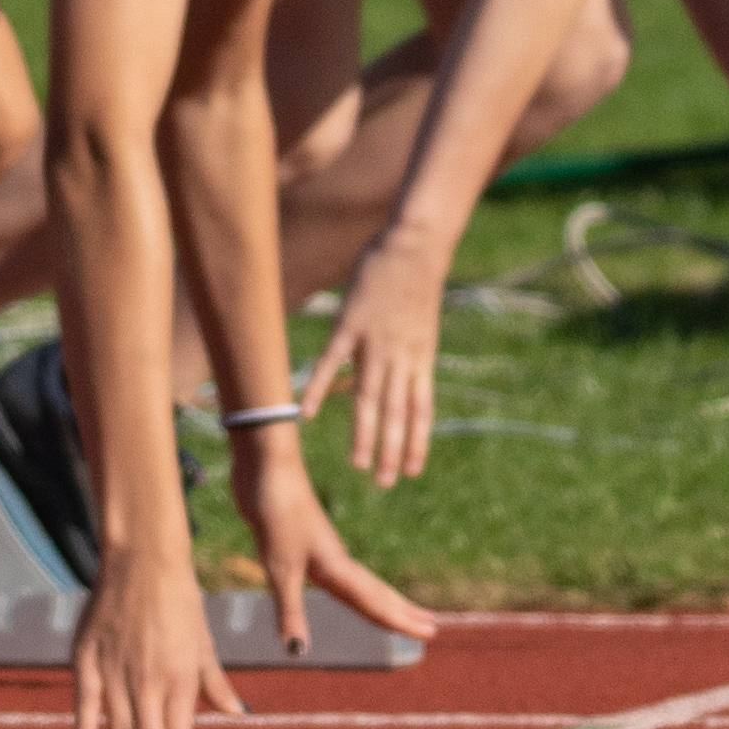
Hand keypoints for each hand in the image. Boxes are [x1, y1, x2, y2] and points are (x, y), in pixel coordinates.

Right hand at [68, 544, 238, 728]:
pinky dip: (85, 727)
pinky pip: (85, 700)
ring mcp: (115, 670)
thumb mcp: (203, 644)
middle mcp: (148, 680)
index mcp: (180, 680)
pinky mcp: (86, 657)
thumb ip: (215, 684)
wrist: (143, 559)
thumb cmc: (179, 602)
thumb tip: (240, 714)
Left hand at [226, 428, 435, 660]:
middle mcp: (336, 560)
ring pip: (361, 582)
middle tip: (432, 628)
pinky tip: (346, 584)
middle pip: (377, 593)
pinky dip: (353, 586)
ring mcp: (323, 549)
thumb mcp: (278, 567)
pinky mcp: (305, 540)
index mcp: (336, 569)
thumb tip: (296, 654)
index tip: (431, 634)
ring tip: (402, 609)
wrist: (266, 466)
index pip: (375, 603)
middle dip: (403, 613)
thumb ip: (289, 611)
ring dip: (383, 599)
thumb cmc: (275, 513)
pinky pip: (340, 572)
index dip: (401, 622)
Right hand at [301, 224, 460, 481]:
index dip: (417, 442)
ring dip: (365, 432)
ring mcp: (376, 341)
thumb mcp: (422, 323)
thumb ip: (411, 353)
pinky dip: (318, 387)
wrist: (415, 245)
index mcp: (422, 357)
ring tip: (358, 464)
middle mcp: (402, 356)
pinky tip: (305, 412)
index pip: (421, 409)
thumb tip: (404, 377)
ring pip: (369, 396)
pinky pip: (331, 362)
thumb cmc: (416, 282)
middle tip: (386, 483)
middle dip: (392, 450)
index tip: (413, 472)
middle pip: (397, 412)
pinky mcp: (351, 324)